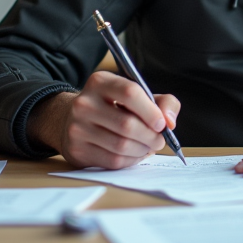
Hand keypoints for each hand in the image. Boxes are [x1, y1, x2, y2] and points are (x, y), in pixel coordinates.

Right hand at [27, 71, 179, 169]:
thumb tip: (170, 121)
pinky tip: (134, 154)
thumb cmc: (113, 106)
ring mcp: (77, 127)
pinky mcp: (77, 150)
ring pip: (121, 145)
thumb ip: (162, 102)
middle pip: (127, 124)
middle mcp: (84, 103)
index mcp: (100, 82)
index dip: (151, 111)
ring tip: (148, 147)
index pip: (130, 92)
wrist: (71, 119)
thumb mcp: (136, 95)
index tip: (162, 124)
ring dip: (142, 150)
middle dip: (151, 136)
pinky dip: (130, 160)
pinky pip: (112, 161)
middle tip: (159, 140)